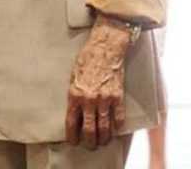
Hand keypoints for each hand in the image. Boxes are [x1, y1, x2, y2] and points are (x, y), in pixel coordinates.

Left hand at [65, 16, 131, 148]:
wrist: (105, 46)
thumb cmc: (88, 58)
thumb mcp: (74, 77)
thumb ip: (74, 95)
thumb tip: (75, 111)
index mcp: (75, 95)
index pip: (71, 124)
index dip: (72, 136)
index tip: (74, 141)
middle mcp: (89, 100)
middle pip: (89, 130)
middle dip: (89, 141)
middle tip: (90, 144)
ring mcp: (104, 99)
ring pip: (104, 128)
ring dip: (103, 138)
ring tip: (103, 141)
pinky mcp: (117, 96)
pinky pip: (118, 117)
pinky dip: (117, 126)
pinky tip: (115, 129)